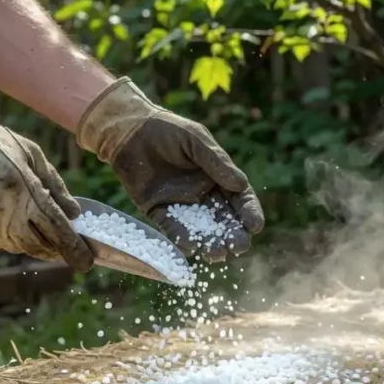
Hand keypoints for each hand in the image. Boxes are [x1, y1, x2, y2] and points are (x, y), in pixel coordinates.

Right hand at [0, 88, 93, 272]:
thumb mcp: (32, 154)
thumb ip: (54, 186)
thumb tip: (75, 215)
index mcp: (22, 186)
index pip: (55, 227)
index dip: (72, 248)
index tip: (86, 262)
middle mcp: (1, 206)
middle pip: (36, 244)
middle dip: (54, 251)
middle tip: (63, 250)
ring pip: (15, 246)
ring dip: (29, 242)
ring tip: (30, 225)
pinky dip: (3, 238)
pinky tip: (3, 219)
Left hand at [76, 78, 263, 261]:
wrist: (129, 130)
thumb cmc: (167, 129)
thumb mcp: (196, 139)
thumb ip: (216, 162)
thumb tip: (241, 185)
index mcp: (217, 177)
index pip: (239, 198)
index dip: (249, 212)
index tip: (255, 226)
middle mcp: (202, 194)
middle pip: (223, 219)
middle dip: (232, 234)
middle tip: (239, 248)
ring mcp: (181, 205)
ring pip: (200, 228)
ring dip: (209, 242)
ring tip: (217, 254)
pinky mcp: (158, 210)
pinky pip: (171, 227)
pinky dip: (180, 237)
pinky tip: (190, 246)